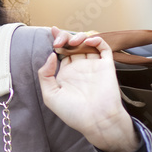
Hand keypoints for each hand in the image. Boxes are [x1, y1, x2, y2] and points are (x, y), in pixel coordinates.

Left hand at [37, 27, 138, 151]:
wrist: (96, 121)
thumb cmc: (73, 113)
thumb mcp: (50, 96)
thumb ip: (45, 75)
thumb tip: (51, 56)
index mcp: (66, 74)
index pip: (61, 52)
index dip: (57, 40)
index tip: (52, 30)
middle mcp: (80, 68)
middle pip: (73, 45)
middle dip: (65, 37)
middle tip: (59, 40)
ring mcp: (93, 66)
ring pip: (87, 43)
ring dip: (79, 37)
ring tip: (73, 43)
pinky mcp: (106, 65)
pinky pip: (104, 48)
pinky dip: (97, 40)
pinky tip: (88, 41)